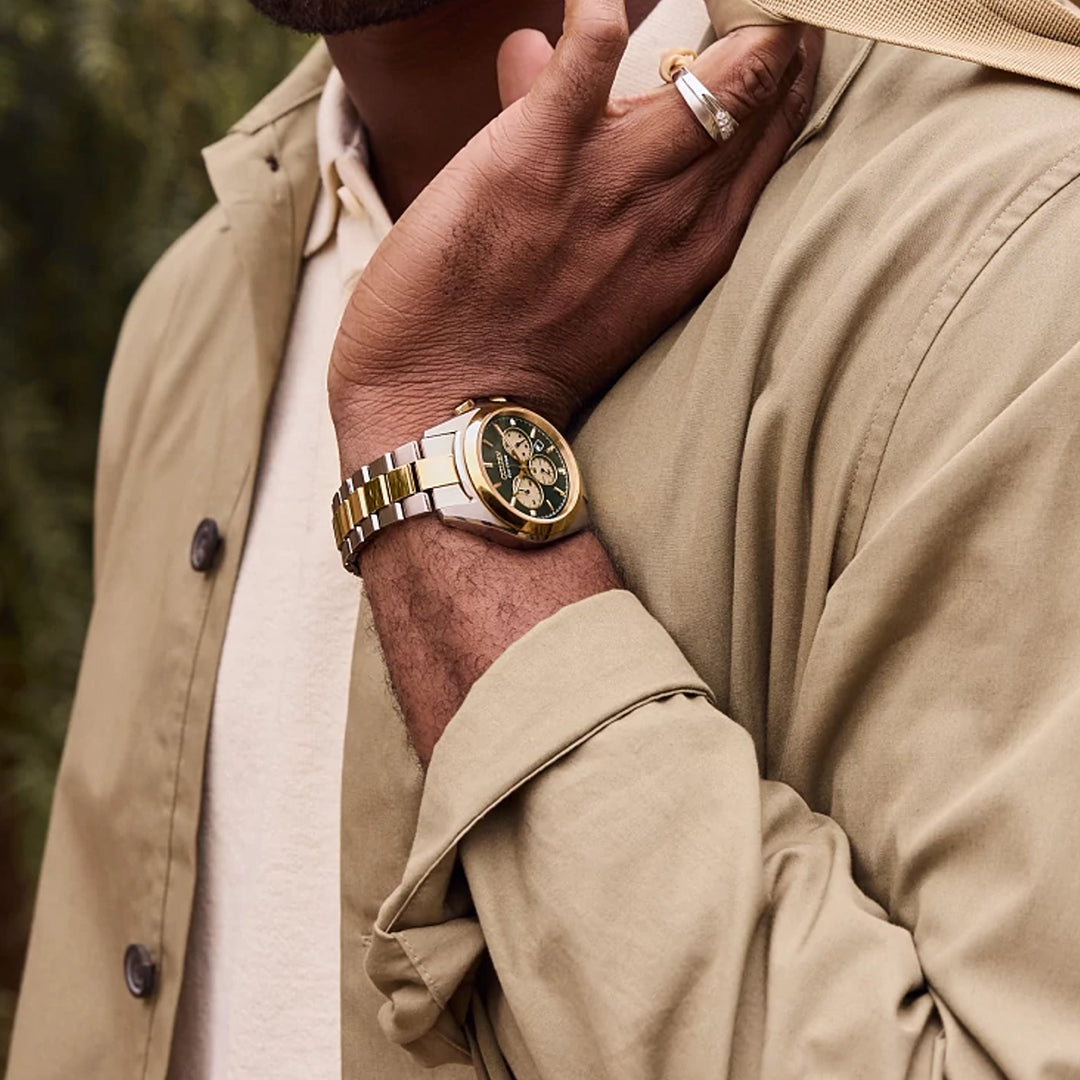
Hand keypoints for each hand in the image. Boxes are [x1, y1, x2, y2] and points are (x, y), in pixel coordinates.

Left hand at [329, 0, 821, 471]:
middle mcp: (673, 214)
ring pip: (712, 78)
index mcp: (694, 247)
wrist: (444, 410)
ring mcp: (611, 183)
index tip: (781, 34)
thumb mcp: (587, 275)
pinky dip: (598, 9)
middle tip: (763, 7)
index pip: (770, 142)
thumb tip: (533, 50)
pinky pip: (591, 52)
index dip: (784, 79)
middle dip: (767, 38)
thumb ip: (584, 170)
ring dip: (718, 27)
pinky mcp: (537, 155)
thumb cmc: (513, 349)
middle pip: (758, 99)